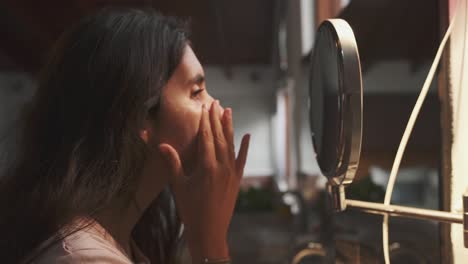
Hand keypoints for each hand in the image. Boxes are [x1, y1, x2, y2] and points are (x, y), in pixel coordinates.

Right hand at [159, 100, 249, 262]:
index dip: (205, 122)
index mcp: (206, 167)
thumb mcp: (179, 185)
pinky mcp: (237, 180)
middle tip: (217, 103)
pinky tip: (247, 135)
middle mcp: (222, 167)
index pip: (206, 138)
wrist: (209, 231)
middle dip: (217, 119)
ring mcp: (232, 173)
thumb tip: (161, 144)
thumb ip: (173, 163)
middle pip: (220, 137)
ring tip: (228, 112)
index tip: (205, 108)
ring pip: (231, 145)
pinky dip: (244, 147)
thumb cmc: (191, 209)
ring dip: (230, 128)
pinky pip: (242, 159)